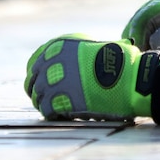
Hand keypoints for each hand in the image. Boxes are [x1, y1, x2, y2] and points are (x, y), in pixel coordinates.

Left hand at [25, 34, 159, 119]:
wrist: (128, 78)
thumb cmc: (121, 63)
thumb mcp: (97, 46)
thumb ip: (81, 54)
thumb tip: (78, 64)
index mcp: (59, 46)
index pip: (35, 61)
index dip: (39, 74)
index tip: (42, 81)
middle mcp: (50, 61)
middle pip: (32, 81)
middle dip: (39, 90)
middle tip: (49, 98)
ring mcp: (50, 81)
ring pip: (38, 97)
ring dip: (46, 103)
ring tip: (59, 108)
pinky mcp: (55, 101)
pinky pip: (46, 110)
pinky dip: (54, 113)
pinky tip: (64, 114)